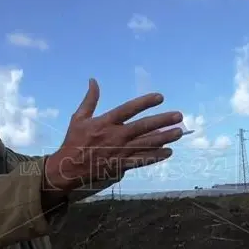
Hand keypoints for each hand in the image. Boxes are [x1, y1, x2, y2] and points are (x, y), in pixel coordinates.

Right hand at [44, 79, 182, 190]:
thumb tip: (93, 80)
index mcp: (105, 122)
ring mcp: (120, 151)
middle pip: (143, 127)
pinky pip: (141, 160)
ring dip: (164, 138)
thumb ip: (89, 100)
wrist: (69, 168)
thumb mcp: (78, 118)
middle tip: (179, 116)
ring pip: (146, 144)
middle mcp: (116, 136)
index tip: (160, 97)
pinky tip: (168, 152)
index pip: (129, 109)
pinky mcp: (121, 165)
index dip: (145, 102)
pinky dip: (155, 157)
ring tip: (179, 133)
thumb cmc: (73, 142)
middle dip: (162, 121)